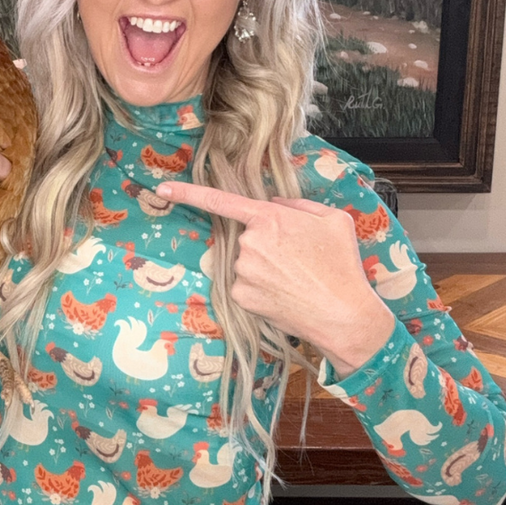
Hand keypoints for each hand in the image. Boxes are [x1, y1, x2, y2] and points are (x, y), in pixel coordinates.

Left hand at [155, 180, 391, 362]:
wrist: (343, 314)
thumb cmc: (341, 265)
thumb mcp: (332, 219)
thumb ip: (298, 206)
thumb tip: (275, 206)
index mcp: (269, 218)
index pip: (219, 201)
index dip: (188, 194)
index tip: (162, 190)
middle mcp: (249, 243)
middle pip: (248, 238)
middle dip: (268, 245)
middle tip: (299, 260)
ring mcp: (242, 271)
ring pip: (247, 263)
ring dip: (266, 269)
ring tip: (296, 280)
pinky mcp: (241, 296)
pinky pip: (246, 286)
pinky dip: (262, 289)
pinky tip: (285, 295)